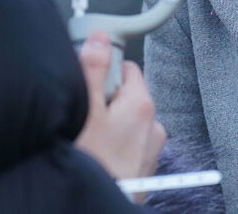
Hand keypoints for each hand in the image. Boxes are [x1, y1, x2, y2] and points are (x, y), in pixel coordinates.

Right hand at [74, 32, 167, 190]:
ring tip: (87, 139)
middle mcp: (153, 126)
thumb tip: (100, 40)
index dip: (104, 70)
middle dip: (103, 99)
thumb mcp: (84, 111)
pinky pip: (126, 142)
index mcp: (143, 106)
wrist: (94, 204)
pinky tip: (95, 154)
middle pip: (125, 94)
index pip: (127, 67)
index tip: (87, 82)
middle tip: (83, 115)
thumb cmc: (92, 165)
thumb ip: (93, 70)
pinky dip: (112, 143)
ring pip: (124, 120)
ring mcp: (150, 149)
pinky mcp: (143, 167)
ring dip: (107, 123)